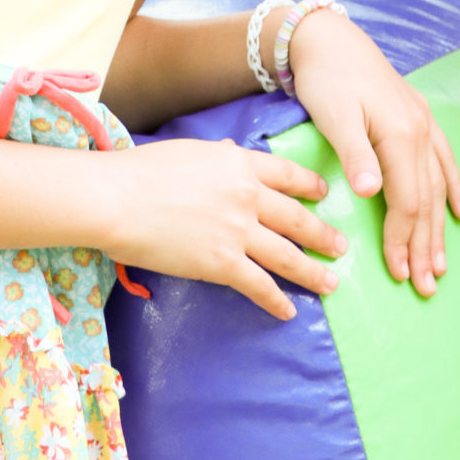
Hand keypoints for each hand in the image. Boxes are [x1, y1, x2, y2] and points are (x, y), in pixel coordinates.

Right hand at [102, 137, 344, 321]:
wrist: (118, 199)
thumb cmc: (144, 170)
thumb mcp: (192, 151)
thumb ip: (219, 156)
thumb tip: (231, 149)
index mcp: (240, 162)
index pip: (288, 174)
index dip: (310, 186)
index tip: (325, 195)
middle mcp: (247, 195)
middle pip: (297, 218)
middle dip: (323, 235)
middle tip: (341, 246)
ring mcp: (237, 231)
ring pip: (287, 255)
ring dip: (312, 272)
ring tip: (331, 282)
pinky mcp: (221, 264)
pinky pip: (259, 285)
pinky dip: (277, 300)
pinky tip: (288, 310)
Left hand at [287, 13, 459, 296]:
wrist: (330, 39)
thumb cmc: (328, 79)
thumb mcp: (335, 116)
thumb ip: (356, 154)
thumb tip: (371, 192)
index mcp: (401, 135)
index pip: (407, 201)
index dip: (403, 239)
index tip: (398, 273)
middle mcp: (421, 132)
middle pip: (426, 200)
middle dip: (426, 245)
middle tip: (426, 286)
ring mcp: (424, 124)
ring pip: (438, 186)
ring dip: (440, 228)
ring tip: (442, 265)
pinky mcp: (419, 118)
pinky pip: (445, 160)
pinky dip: (454, 188)